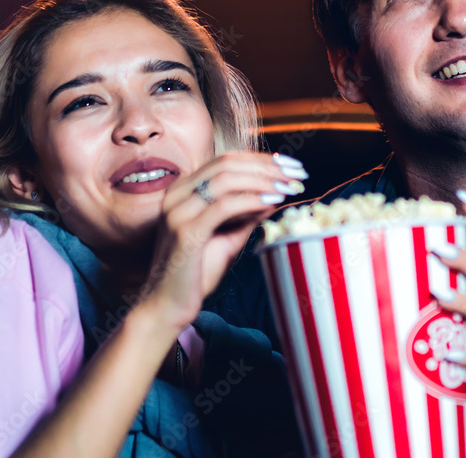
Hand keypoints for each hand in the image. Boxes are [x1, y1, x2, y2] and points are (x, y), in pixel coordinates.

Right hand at [143, 152, 304, 329]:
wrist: (167, 305)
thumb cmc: (196, 272)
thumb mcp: (228, 236)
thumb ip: (248, 213)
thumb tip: (277, 193)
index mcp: (183, 190)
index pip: (226, 161)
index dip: (261, 160)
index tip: (290, 165)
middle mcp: (177, 195)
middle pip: (227, 165)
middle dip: (267, 167)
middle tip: (298, 173)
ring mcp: (178, 211)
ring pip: (225, 179)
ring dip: (263, 180)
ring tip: (289, 186)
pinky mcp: (185, 231)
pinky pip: (223, 206)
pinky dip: (251, 200)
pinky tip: (273, 201)